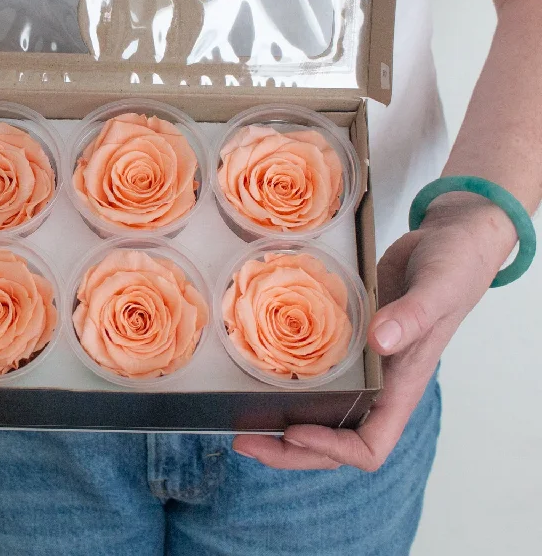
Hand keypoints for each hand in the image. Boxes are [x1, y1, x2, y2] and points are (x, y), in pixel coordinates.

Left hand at [233, 196, 516, 470]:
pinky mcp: (347, 341)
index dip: (331, 448)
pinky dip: (288, 383)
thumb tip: (379, 342)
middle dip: (290, 450)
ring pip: (321, 414)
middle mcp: (381, 385)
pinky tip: (257, 373)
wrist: (449, 243)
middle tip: (243, 441)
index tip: (294, 429)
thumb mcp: (437, 288)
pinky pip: (316, 374)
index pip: (370, 445)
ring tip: (241, 423)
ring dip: (282, 425)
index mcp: (404, 386)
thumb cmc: (453, 268)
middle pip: (335, 441)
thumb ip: (413, 315)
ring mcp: (362, 365)